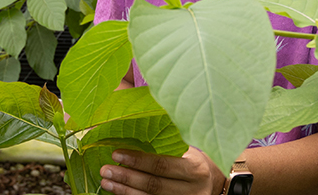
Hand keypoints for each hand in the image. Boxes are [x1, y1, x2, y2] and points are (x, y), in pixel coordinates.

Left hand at [100, 147, 223, 194]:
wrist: (213, 184)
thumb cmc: (194, 161)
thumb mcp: (187, 150)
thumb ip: (166, 143)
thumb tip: (130, 128)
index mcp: (195, 169)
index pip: (162, 165)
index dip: (137, 161)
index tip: (116, 154)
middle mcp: (192, 189)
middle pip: (154, 185)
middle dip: (126, 177)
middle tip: (105, 169)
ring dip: (124, 191)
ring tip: (107, 182)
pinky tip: (119, 192)